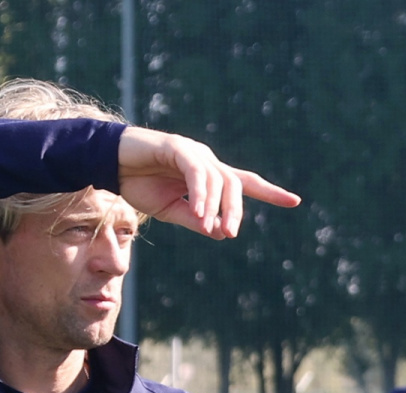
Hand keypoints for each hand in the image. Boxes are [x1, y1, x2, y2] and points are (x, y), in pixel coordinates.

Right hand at [116, 127, 299, 237]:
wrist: (110, 165)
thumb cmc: (139, 184)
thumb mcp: (170, 210)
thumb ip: (195, 220)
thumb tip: (220, 232)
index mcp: (209, 176)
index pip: (245, 183)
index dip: (270, 191)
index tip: (295, 201)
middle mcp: (207, 162)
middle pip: (235, 184)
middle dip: (237, 210)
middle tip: (232, 233)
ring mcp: (194, 153)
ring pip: (218, 180)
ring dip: (216, 206)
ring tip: (212, 226)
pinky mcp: (178, 148)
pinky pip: (197, 173)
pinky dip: (200, 194)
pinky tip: (199, 212)